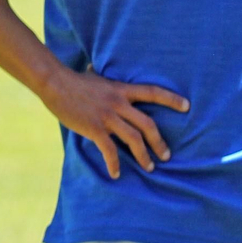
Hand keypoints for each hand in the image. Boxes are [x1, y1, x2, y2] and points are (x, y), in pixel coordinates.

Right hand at [38, 69, 189, 178]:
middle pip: (148, 124)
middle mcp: (118, 103)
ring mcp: (107, 117)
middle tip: (166, 155)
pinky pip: (110, 150)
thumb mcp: (94, 76)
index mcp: (121, 90)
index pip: (152, 92)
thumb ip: (100, 77)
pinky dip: (114, 164)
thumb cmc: (72, 80)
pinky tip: (115, 174)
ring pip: (134, 140)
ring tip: (149, 167)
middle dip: (159, 142)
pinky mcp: (95, 128)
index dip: (171, 99)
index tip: (187, 107)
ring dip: (144, 156)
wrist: (54, 83)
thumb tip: (92, 69)